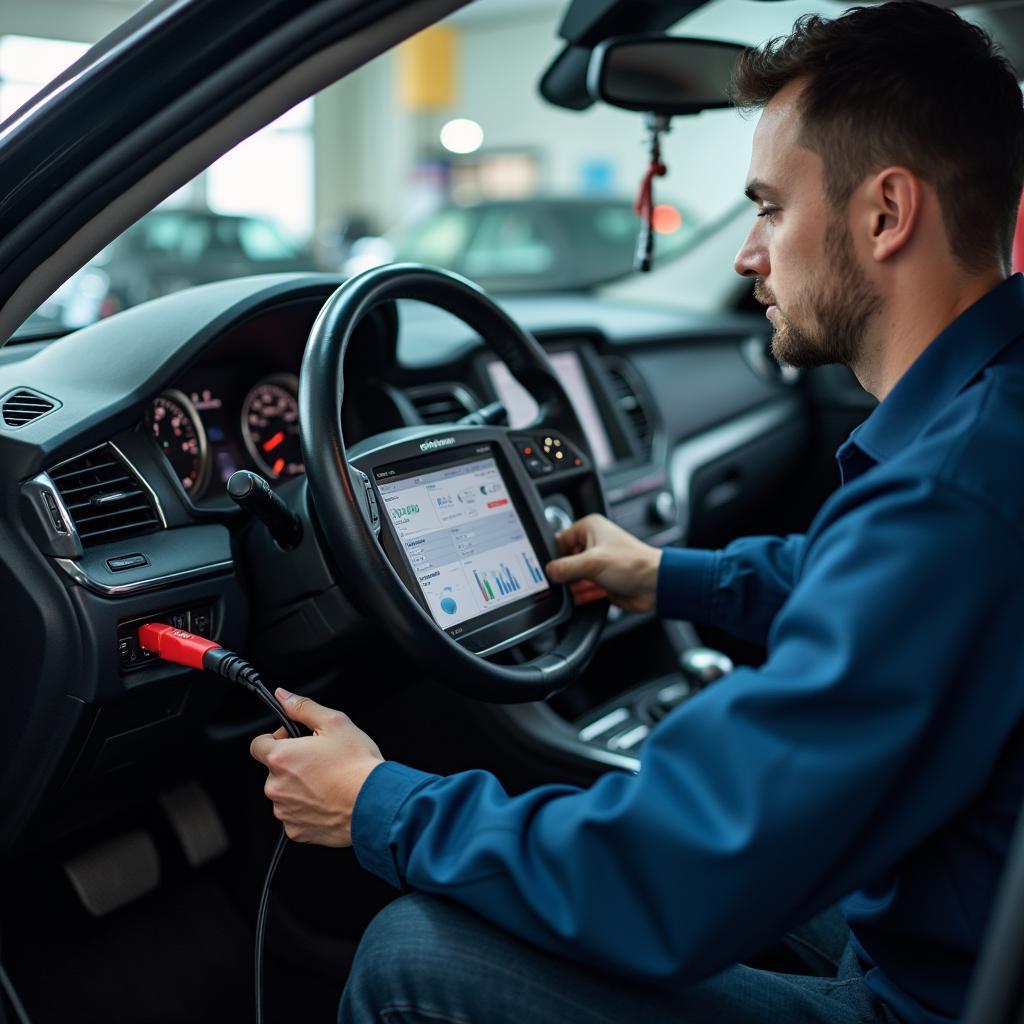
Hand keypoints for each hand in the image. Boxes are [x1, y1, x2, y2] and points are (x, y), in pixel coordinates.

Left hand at [249, 689, 383, 846]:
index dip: (276, 739)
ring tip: (327, 781)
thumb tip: (283, 696)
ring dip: (299, 786)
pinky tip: (327, 799)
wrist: (374, 803)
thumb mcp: (335, 722)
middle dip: (292, 763)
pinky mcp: (295, 831)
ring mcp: (285, 811)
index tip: (294, 740)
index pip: (258, 745)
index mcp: (281, 757)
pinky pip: (294, 815)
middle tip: (320, 760)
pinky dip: (307, 808)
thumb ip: (303, 707)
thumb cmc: (357, 765)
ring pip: (285, 793)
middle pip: (274, 770)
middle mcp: (276, 786)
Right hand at [545, 513, 661, 613]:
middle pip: (566, 560)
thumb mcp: (591, 563)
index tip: (547, 569)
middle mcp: (594, 543)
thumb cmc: (634, 564)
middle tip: (557, 583)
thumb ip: (565, 568)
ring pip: (574, 576)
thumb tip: (549, 572)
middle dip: (563, 573)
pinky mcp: (603, 580)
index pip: (560, 539)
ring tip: (568, 592)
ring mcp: (598, 563)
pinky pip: (584, 588)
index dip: (553, 555)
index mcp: (590, 528)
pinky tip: (578, 599)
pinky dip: (581, 594)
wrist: (655, 585)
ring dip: (572, 586)